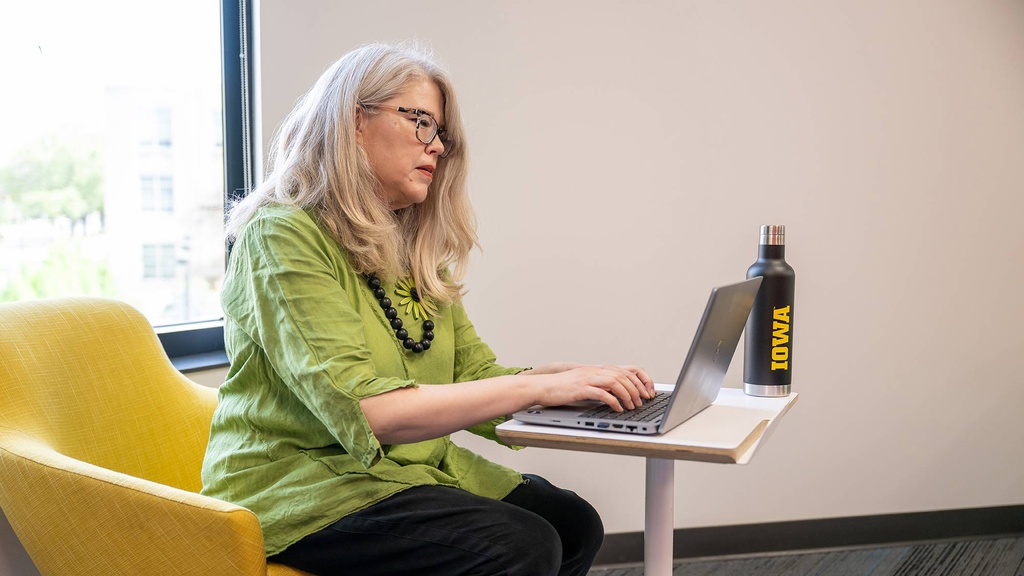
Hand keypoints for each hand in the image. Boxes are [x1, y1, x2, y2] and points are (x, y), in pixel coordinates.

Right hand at [530, 364, 654, 411]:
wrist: (543, 386)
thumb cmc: (563, 388)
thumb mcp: (586, 383)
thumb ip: (601, 385)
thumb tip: (619, 395)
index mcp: (599, 369)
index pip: (628, 369)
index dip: (642, 379)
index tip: (649, 391)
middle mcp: (595, 371)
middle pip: (624, 376)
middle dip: (637, 389)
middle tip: (643, 401)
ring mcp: (588, 378)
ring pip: (615, 382)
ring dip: (627, 395)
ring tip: (632, 406)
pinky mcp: (580, 388)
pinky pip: (601, 393)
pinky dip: (612, 401)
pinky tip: (617, 409)